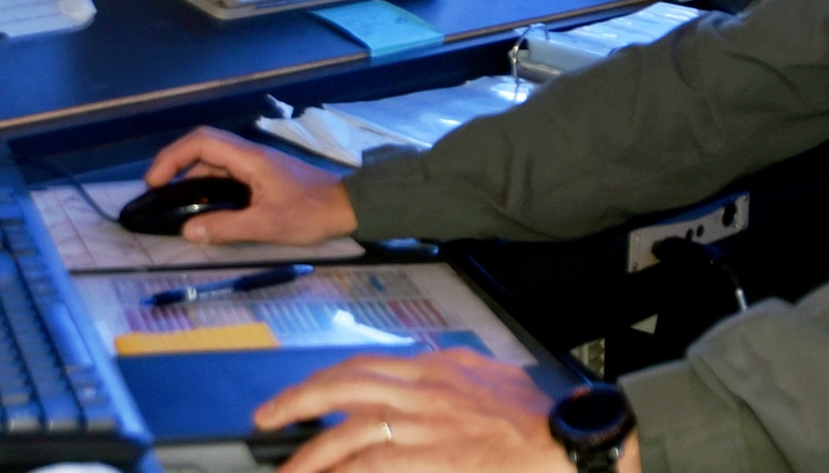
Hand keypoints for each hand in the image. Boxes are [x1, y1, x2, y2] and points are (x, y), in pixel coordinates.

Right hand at [143, 126, 356, 244]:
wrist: (347, 206)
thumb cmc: (310, 212)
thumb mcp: (266, 225)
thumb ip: (226, 227)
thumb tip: (187, 231)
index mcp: (249, 158)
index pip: (202, 142)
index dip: (172, 157)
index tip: (154, 181)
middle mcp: (250, 155)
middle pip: (204, 147)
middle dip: (175, 164)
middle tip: (157, 191)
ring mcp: (257, 164)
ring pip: (215, 162)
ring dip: (191, 177)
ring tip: (175, 204)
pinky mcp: (263, 175)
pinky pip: (227, 174)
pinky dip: (208, 186)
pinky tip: (204, 208)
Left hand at [255, 349, 591, 472]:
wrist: (562, 440)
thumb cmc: (534, 417)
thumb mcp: (489, 375)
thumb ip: (453, 371)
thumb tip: (433, 367)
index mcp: (432, 368)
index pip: (362, 366)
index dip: (322, 379)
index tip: (299, 395)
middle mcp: (420, 388)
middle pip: (340, 387)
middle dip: (296, 402)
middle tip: (266, 419)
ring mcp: (421, 423)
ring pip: (346, 431)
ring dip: (309, 453)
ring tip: (285, 471)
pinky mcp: (426, 457)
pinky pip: (369, 465)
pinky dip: (342, 472)